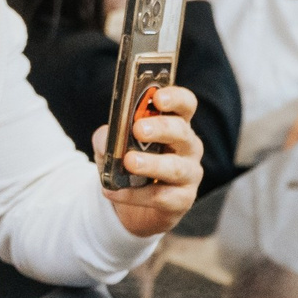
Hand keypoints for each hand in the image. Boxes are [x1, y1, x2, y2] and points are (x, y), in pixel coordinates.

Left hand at [95, 85, 203, 237]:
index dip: (175, 99)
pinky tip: (114, 191)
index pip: (185, 105)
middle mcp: (188, 146)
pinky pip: (162, 197)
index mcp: (175, 123)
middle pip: (182, 132)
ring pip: (176, 167)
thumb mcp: (110, 144)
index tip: (158, 98)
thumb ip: (108, 136)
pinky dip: (135, 195)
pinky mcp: (182, 199)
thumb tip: (108, 137)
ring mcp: (189, 174)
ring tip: (129, 161)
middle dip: (161, 129)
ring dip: (152, 164)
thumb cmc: (126, 162)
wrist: (127, 199)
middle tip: (139, 129)